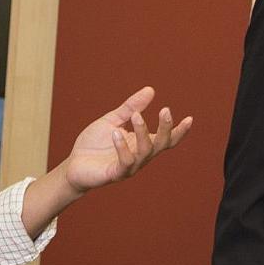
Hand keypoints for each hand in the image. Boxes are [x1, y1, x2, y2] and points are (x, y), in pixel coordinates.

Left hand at [59, 86, 193, 192]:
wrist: (73, 165)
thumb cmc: (94, 145)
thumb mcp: (112, 120)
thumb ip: (131, 107)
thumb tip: (150, 90)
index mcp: (141, 144)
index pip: (166, 139)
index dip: (179, 131)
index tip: (190, 118)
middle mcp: (140, 157)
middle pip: (161, 144)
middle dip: (165, 127)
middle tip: (165, 110)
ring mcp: (129, 166)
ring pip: (145, 151)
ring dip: (142, 132)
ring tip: (136, 116)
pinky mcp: (115, 174)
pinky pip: (125, 162)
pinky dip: (122, 147)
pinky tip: (116, 133)